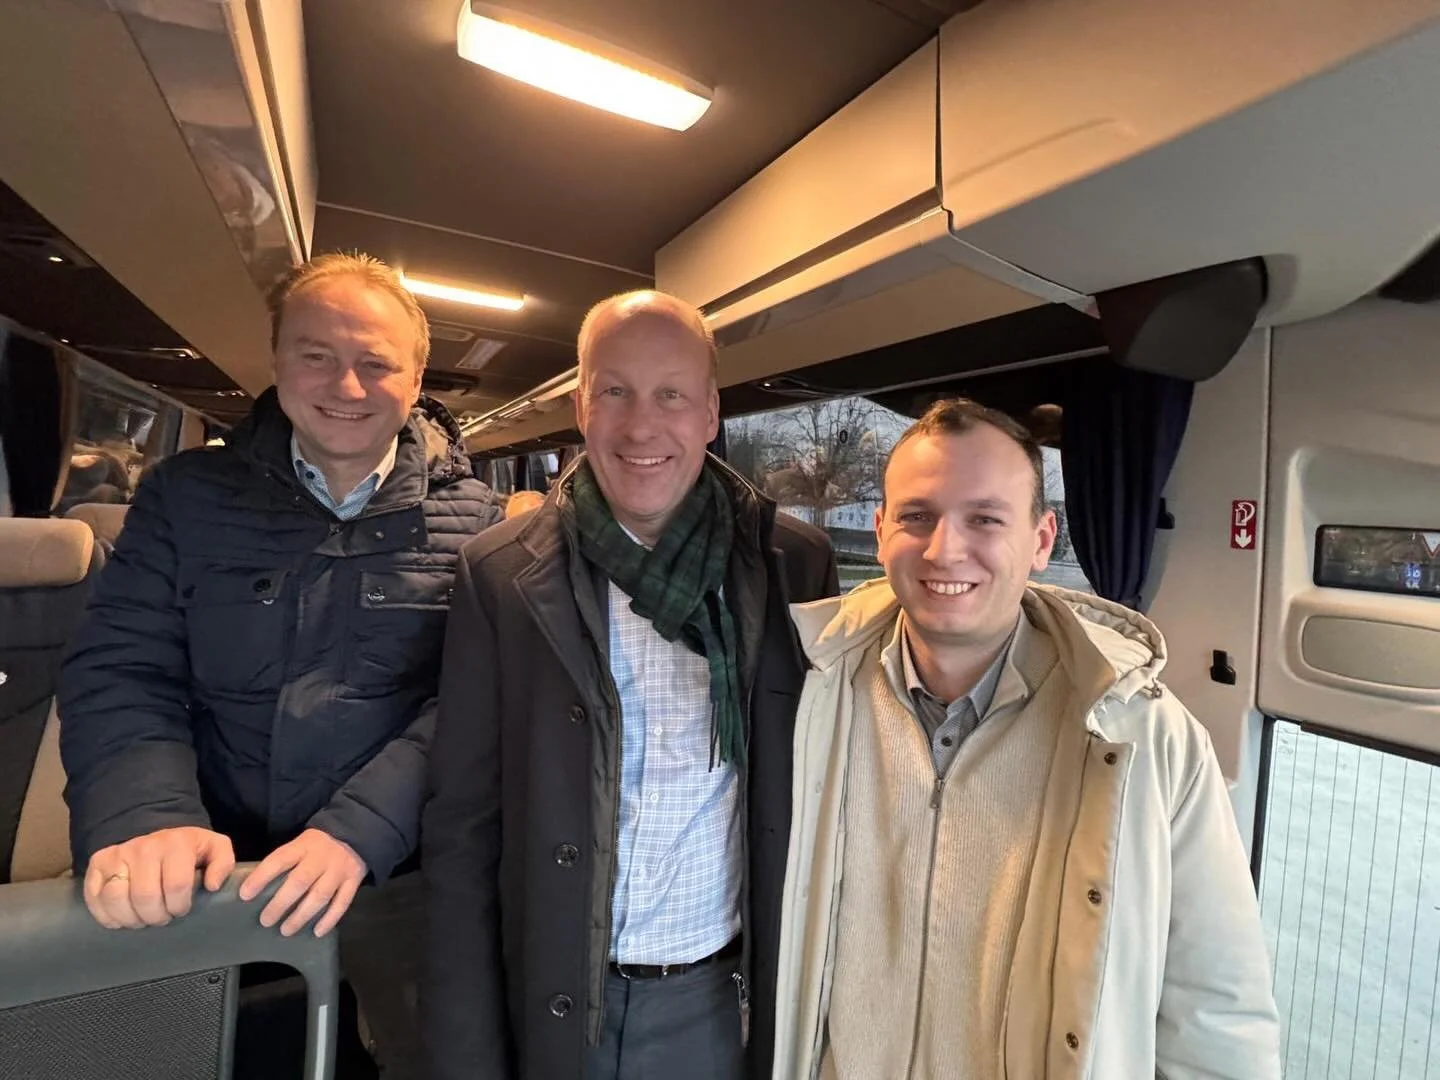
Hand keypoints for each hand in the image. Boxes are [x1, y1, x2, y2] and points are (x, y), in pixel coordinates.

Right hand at [83, 826, 234, 929]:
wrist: (153, 831)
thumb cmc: (186, 848)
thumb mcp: (214, 848)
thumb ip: (223, 864)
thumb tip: (212, 885)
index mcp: (175, 844)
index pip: (176, 885)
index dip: (179, 905)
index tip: (181, 909)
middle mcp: (143, 848)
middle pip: (145, 896)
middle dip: (156, 916)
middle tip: (162, 917)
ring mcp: (117, 855)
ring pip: (116, 898)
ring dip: (131, 918)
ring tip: (143, 918)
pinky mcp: (97, 864)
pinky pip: (94, 898)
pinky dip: (106, 916)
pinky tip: (122, 918)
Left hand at [238, 828, 365, 937]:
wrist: (354, 835)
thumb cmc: (317, 845)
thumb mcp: (299, 844)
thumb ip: (284, 862)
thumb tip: (255, 886)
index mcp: (303, 846)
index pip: (279, 860)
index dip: (261, 877)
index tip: (245, 894)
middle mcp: (321, 858)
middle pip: (300, 881)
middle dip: (281, 903)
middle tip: (265, 920)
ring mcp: (339, 870)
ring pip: (320, 895)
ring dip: (301, 915)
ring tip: (285, 930)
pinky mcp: (353, 880)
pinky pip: (342, 902)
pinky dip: (330, 919)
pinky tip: (317, 932)